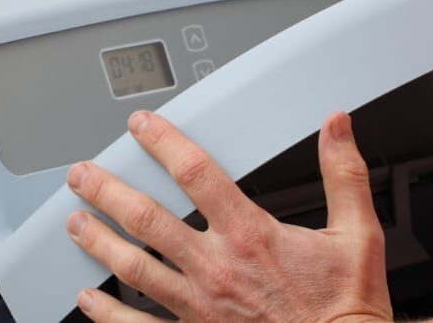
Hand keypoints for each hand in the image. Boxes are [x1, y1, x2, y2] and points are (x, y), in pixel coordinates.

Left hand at [65, 110, 391, 322]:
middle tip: (82, 175)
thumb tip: (336, 127)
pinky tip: (87, 299)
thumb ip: (343, 174)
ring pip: (132, 269)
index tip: (141, 127)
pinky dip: (107, 313)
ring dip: (98, 242)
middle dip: (108, 192)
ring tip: (74, 223)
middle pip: (147, 220)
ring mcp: (198, 307)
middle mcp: (216, 269)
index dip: (163, 144)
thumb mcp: (357, 234)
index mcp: (251, 236)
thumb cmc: (345, 307)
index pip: (196, 175)